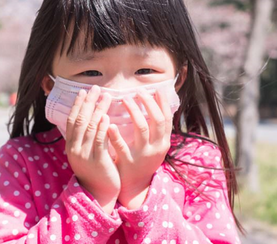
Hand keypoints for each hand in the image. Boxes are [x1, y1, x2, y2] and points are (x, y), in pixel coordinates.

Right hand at [65, 85, 120, 213]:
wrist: (98, 193)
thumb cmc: (95, 170)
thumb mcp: (85, 152)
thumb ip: (85, 136)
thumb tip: (90, 116)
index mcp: (71, 144)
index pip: (72, 119)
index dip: (77, 104)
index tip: (83, 91)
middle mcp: (75, 148)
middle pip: (80, 120)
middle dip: (88, 102)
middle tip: (95, 88)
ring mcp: (85, 155)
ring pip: (90, 127)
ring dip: (98, 109)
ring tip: (106, 96)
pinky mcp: (97, 161)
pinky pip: (99, 141)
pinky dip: (102, 128)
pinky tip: (107, 117)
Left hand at [107, 87, 172, 208]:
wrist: (135, 186)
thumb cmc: (143, 160)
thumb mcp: (155, 145)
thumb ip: (156, 129)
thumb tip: (158, 103)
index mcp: (163, 142)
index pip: (167, 118)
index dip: (162, 103)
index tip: (155, 89)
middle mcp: (156, 147)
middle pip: (156, 120)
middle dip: (148, 103)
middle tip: (138, 91)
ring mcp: (142, 154)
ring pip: (141, 128)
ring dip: (133, 111)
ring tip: (124, 99)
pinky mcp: (127, 161)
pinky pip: (121, 146)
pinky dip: (115, 133)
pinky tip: (109, 123)